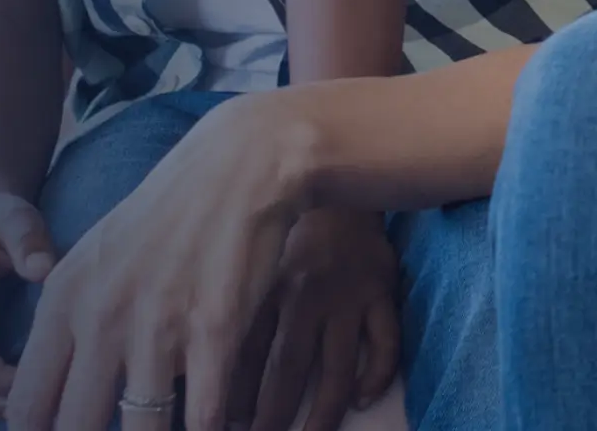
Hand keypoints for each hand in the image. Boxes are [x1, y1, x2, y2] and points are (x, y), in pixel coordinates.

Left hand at [7, 93, 321, 430]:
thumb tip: (47, 395)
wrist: (237, 167)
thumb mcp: (93, 261)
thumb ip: (67, 325)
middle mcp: (100, 318)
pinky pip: (202, 417)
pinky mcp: (214, 332)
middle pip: (73, 429)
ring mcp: (157, 327)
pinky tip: (213, 427)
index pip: (26, 406)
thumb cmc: (165, 220)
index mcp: (62, 301)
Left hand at [230, 207, 399, 430]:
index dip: (237, 392)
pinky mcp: (383, 293)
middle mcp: (306, 295)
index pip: (248, 352)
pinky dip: (377, 374)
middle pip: (289, 367)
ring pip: (338, 366)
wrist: (341, 189)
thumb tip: (210, 361)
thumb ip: (243, 308)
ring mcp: (348, 296)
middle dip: (274, 413)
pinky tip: (363, 399)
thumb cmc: (292, 234)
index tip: (229, 423)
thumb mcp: (259, 262)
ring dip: (324, 411)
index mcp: (270, 286)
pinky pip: (386, 342)